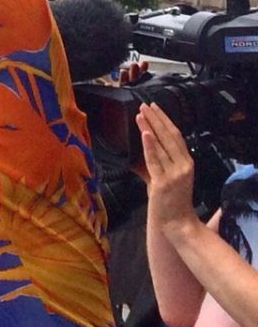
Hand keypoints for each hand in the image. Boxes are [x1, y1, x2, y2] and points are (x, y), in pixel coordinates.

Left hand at [139, 105, 200, 237]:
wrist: (176, 223)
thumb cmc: (169, 200)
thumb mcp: (161, 176)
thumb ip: (153, 163)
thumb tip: (140, 147)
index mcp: (186, 161)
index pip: (175, 135)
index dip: (164, 120)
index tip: (154, 108)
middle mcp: (184, 165)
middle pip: (169, 136)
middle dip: (156, 119)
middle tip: (144, 104)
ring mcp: (175, 173)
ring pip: (161, 145)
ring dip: (150, 128)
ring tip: (140, 113)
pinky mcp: (163, 182)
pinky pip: (155, 161)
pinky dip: (150, 146)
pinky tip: (144, 133)